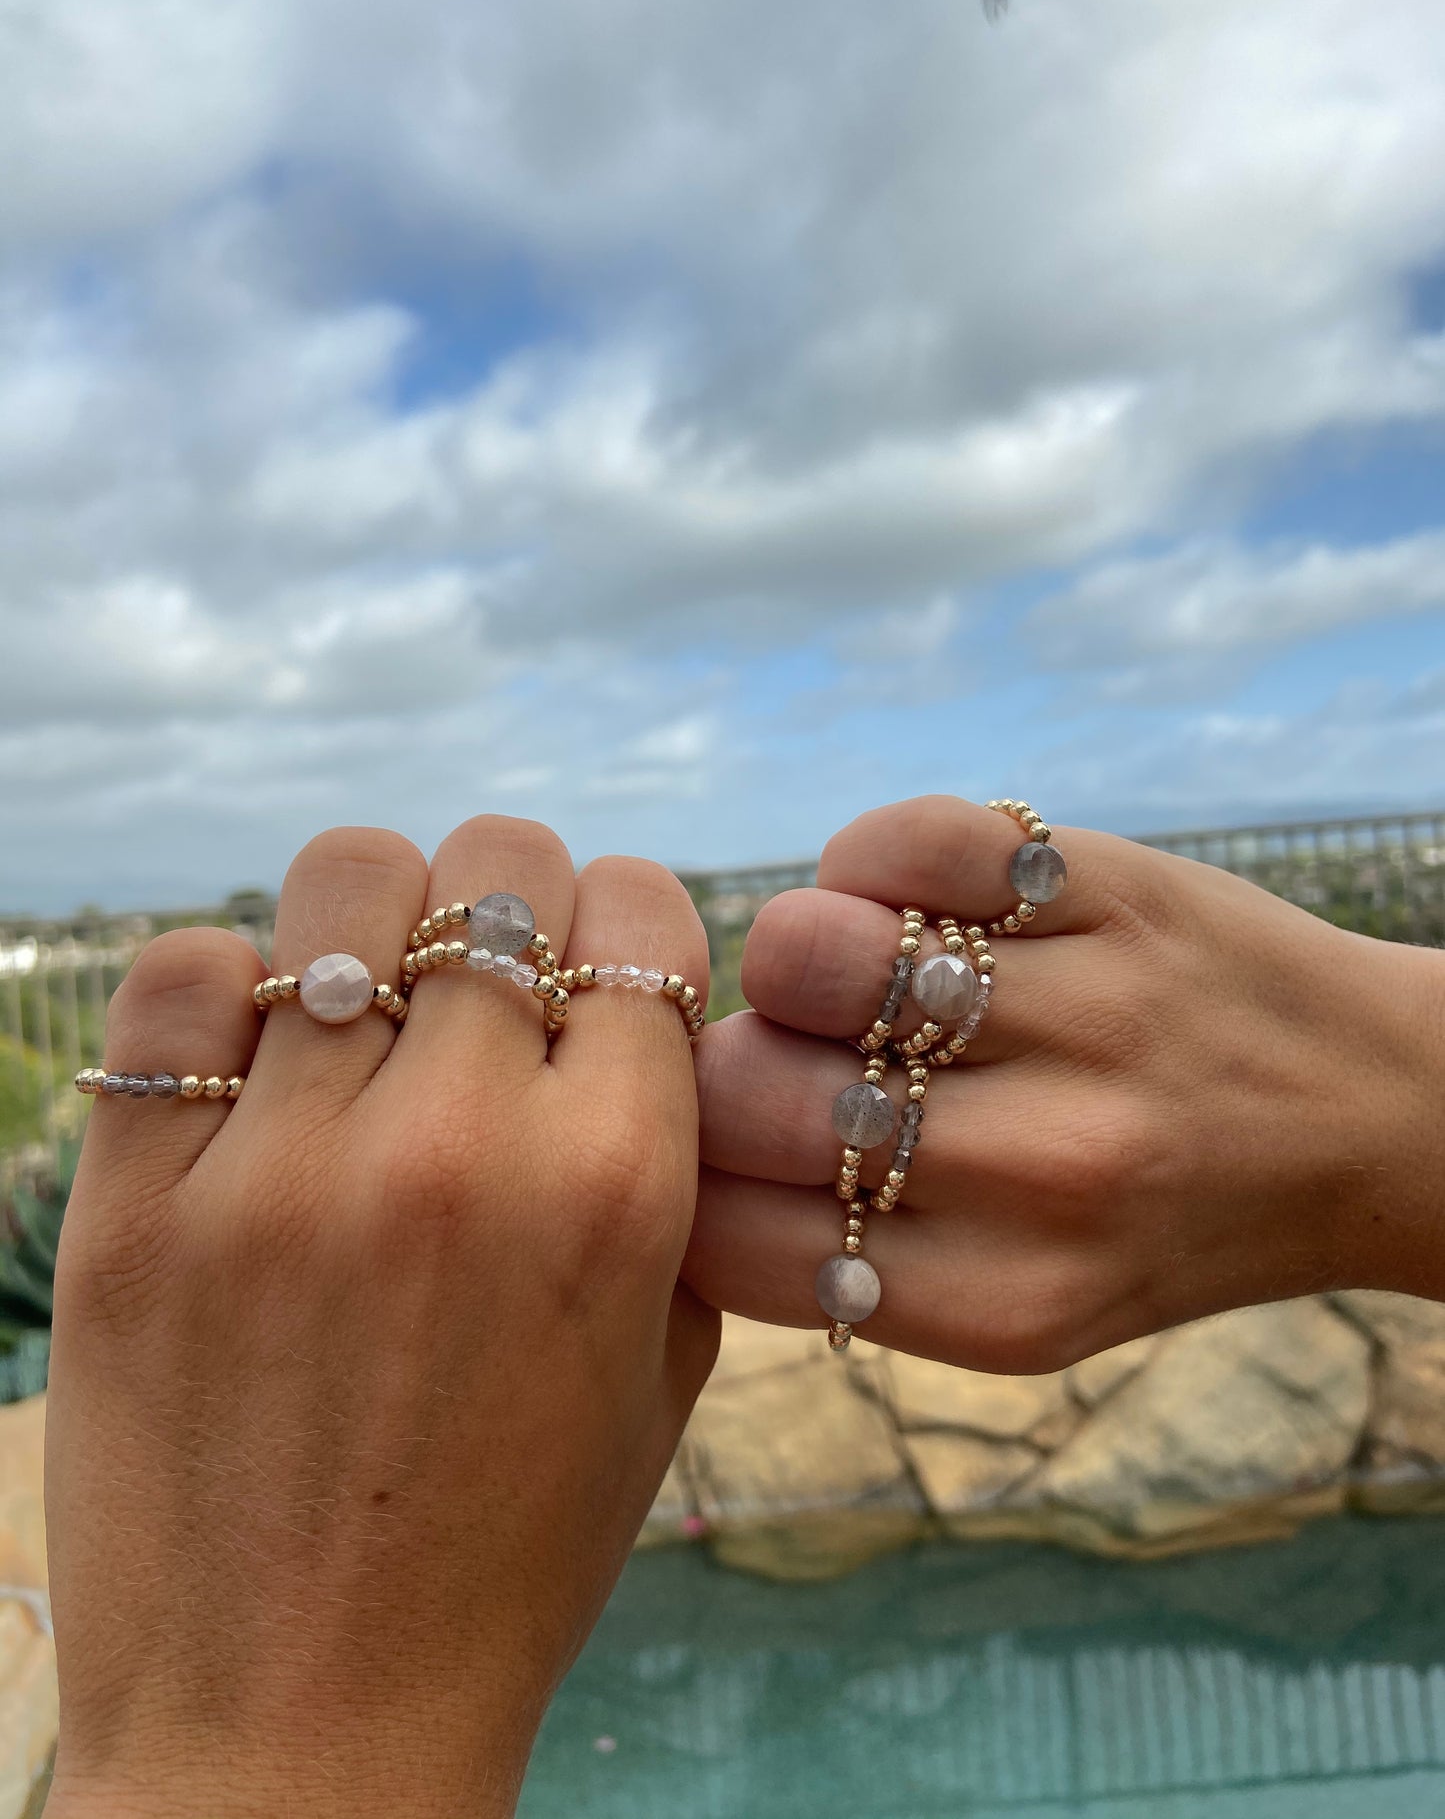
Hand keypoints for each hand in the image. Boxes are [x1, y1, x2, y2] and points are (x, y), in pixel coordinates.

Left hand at [45, 818, 714, 1818]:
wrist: (303, 1724)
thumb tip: (633, 1018)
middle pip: (500, 865)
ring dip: (371, 920)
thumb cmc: (509, 1547)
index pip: (641, 912)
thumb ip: (674, 1175)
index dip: (626, 926)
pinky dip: (224, 985)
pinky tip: (251, 1064)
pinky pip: (182, 975)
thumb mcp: (664, 1368)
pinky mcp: (140, 1208)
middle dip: (508, 908)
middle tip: (477, 994)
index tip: (592, 974)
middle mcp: (462, 1152)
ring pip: (344, 880)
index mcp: (619, 1189)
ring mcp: (287, 1172)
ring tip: (359, 1009)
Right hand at [686, 795, 1444, 1370]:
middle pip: (748, 1096)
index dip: (683, 1178)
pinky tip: (905, 901)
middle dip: (723, 1068)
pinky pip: (902, 838)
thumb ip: (858, 1264)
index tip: (705, 1150)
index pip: (728, 1240)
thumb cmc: (1164, 1218)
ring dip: (791, 958)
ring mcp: (1088, 1016)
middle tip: (776, 1058)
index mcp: (1002, 1305)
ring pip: (809, 953)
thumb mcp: (1025, 1305)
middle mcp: (1048, 1170)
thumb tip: (675, 1162)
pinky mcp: (1114, 887)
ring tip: (843, 978)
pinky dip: (865, 860)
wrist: (1370, 1116)